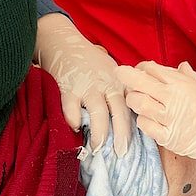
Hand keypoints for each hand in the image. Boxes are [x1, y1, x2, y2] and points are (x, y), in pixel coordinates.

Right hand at [35, 14, 131, 154]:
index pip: (130, 107)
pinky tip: (74, 129)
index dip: (132, 127)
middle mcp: (106, 85)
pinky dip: (73, 121)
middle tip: (120, 153)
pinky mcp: (68, 88)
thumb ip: (117, 89)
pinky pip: (71, 109)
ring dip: (99, 133)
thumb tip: (126, 114)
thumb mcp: (110, 69)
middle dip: (121, 135)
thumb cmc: (88, 59)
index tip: (132, 144)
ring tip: (98, 148)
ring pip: (98, 114)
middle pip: (118, 113)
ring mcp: (87, 86)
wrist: (63, 42)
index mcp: (117, 82)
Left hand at [116, 61, 195, 173]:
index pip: (150, 68)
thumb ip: (189, 77)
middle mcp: (172, 99)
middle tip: (122, 77)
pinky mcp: (168, 137)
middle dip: (125, 77)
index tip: (139, 71)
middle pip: (137, 83)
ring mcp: (168, 119)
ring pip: (137, 104)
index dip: (140, 68)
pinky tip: (148, 118)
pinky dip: (142, 120)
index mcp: (181, 83)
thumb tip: (181, 66)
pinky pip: (145, 125)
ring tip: (136, 100)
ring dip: (133, 100)